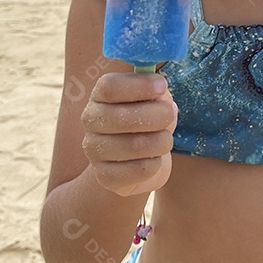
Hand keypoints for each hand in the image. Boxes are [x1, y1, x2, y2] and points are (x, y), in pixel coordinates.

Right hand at [80, 72, 177, 196]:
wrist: (138, 159)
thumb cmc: (148, 120)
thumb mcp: (153, 98)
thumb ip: (155, 89)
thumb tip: (160, 88)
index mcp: (99, 95)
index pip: (110, 87)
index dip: (139, 85)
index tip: (162, 86)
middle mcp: (90, 121)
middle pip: (122, 118)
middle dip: (157, 115)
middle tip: (171, 113)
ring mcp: (94, 150)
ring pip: (135, 146)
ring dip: (161, 141)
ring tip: (165, 139)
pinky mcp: (105, 176)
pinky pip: (139, 170)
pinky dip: (155, 163)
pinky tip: (154, 159)